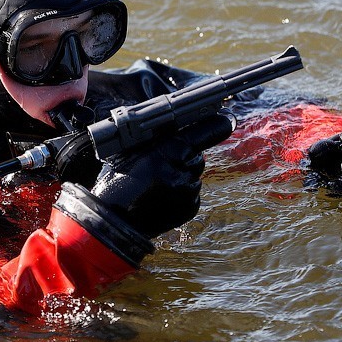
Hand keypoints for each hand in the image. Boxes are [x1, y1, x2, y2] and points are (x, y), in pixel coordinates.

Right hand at [90, 113, 234, 237]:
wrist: (115, 221)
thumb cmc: (118, 183)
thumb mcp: (131, 152)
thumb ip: (157, 140)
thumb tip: (176, 127)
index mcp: (167, 153)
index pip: (202, 133)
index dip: (215, 125)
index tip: (225, 120)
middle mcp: (182, 172)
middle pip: (197, 155)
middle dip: (185, 155)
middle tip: (164, 162)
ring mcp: (188, 193)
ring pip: (194, 174)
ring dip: (182, 174)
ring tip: (158, 183)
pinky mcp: (190, 208)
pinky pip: (192, 192)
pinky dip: (181, 191)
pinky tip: (162, 195)